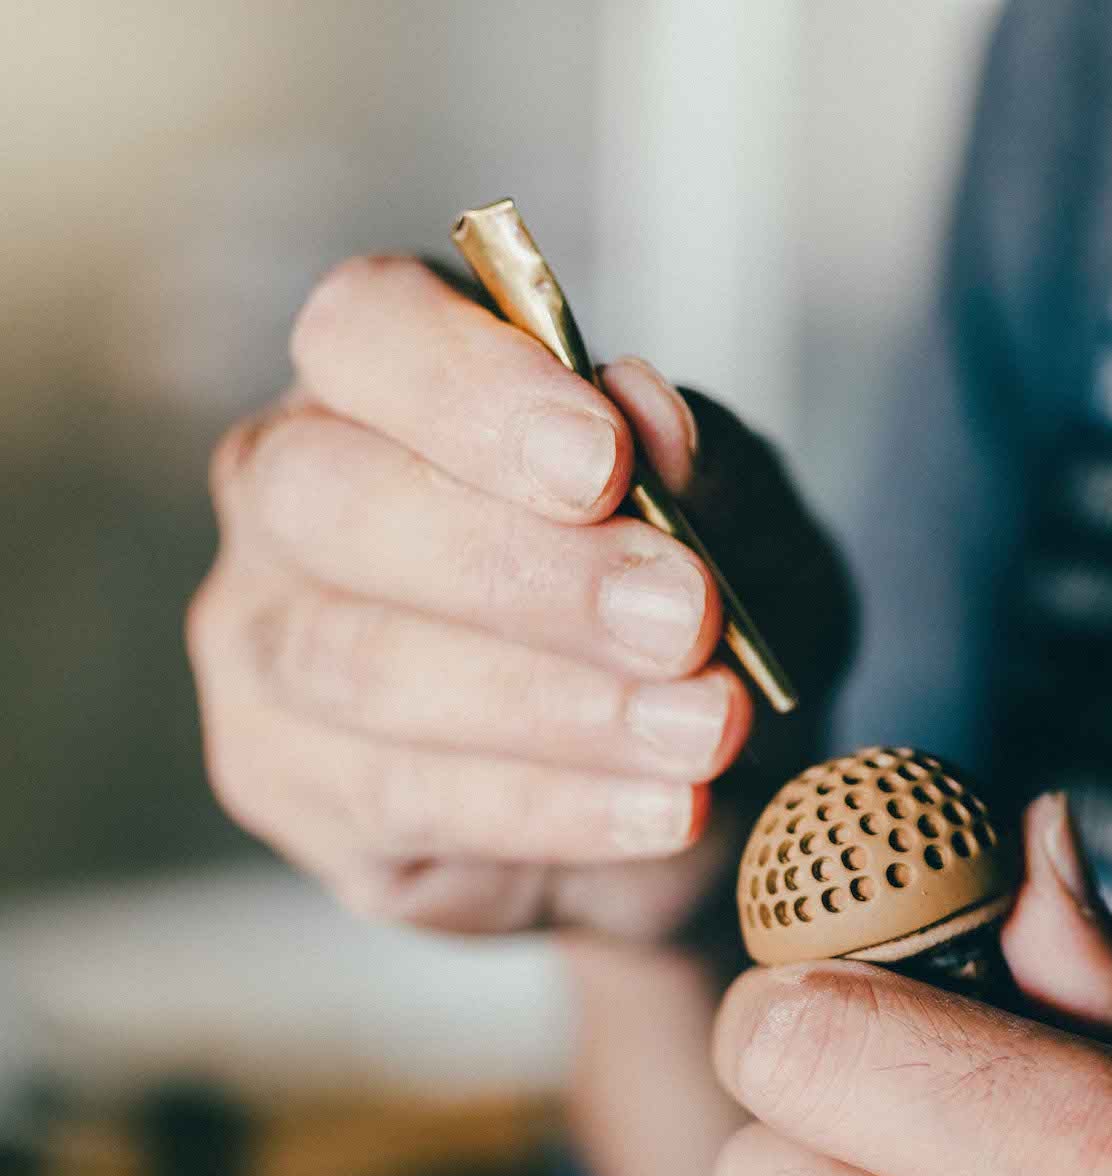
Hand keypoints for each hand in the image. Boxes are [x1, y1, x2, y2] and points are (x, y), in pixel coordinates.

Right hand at [190, 254, 847, 938]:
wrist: (694, 780)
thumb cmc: (692, 614)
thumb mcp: (747, 533)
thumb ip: (705, 475)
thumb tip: (651, 411)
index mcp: (383, 381)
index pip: (366, 331)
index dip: (475, 390)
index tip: (606, 463)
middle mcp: (289, 497)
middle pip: (334, 500)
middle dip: (529, 569)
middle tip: (684, 618)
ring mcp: (263, 646)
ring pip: (362, 664)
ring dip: (557, 704)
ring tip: (704, 728)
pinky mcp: (290, 786)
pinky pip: (405, 797)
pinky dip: (557, 807)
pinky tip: (667, 807)